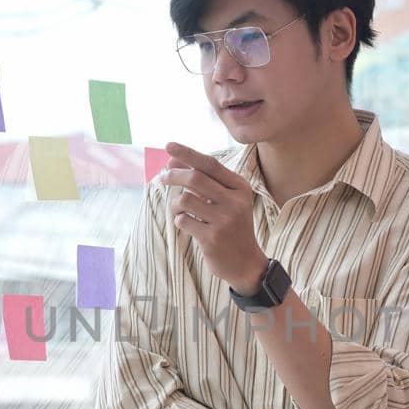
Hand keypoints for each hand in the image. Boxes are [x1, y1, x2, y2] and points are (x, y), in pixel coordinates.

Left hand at [155, 142, 266, 292]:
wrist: (246, 263)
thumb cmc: (231, 226)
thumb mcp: (224, 200)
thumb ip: (202, 180)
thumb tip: (171, 162)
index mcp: (240, 187)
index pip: (210, 164)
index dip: (187, 153)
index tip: (168, 146)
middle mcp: (235, 201)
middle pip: (195, 178)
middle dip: (173, 175)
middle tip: (162, 178)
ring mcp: (224, 220)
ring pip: (185, 199)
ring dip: (176, 204)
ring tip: (182, 211)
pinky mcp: (212, 238)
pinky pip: (182, 220)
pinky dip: (179, 221)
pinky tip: (189, 226)